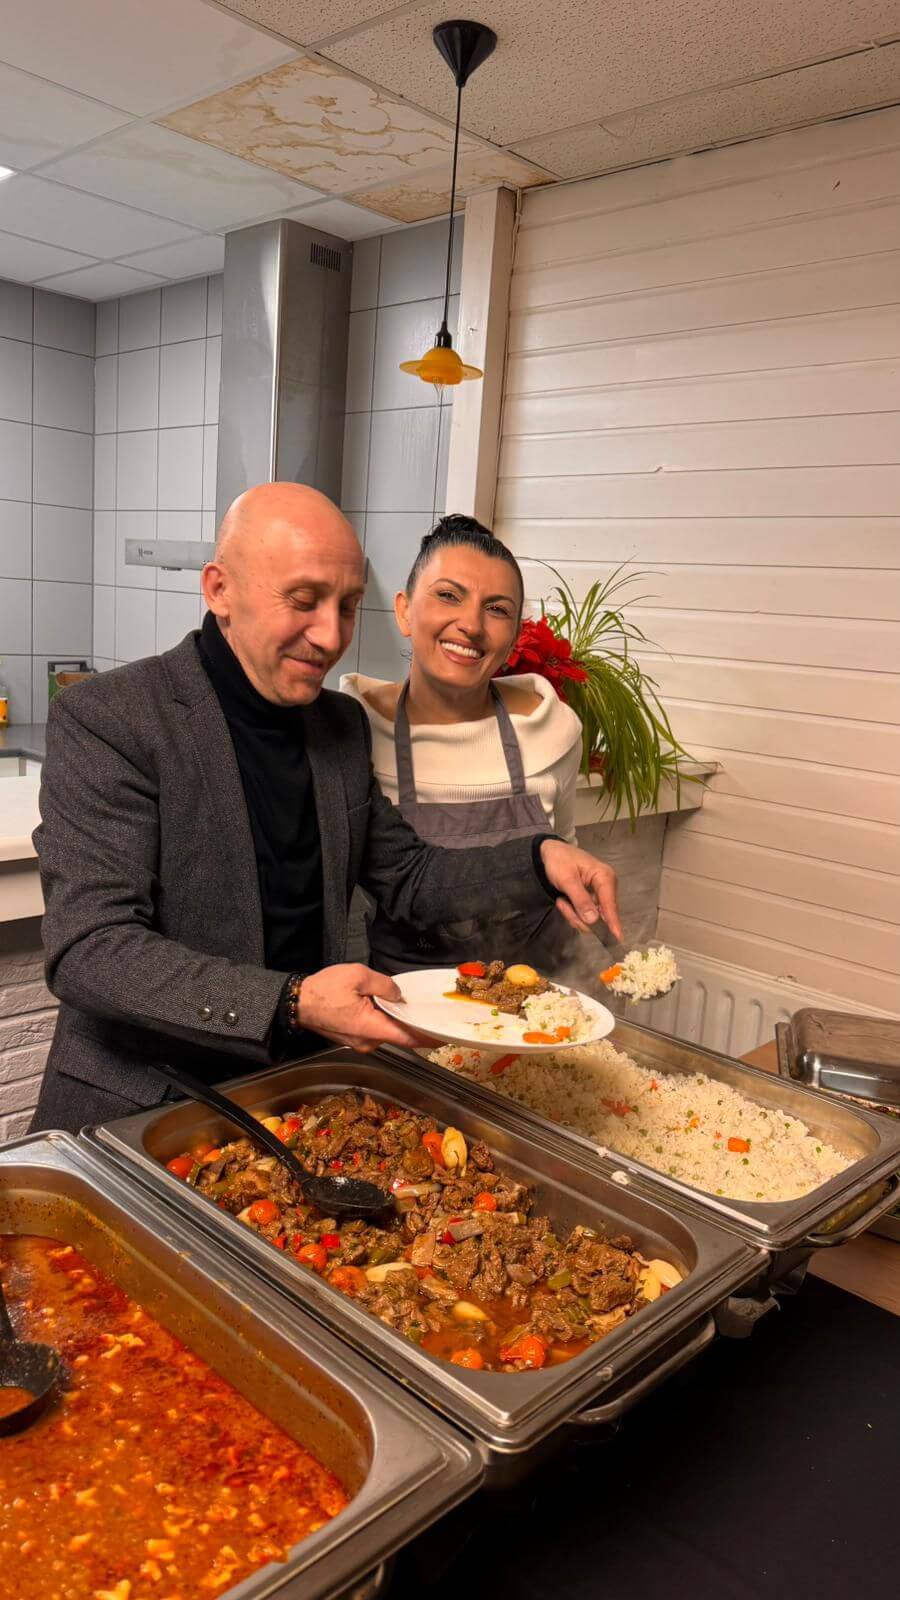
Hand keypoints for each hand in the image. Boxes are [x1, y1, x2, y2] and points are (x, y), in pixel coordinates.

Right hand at [297, 964, 431, 1054]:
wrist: (296, 1003)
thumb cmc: (323, 990)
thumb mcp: (357, 976)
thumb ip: (384, 985)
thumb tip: (398, 995)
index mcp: (371, 1028)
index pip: (408, 1038)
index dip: (429, 1037)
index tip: (446, 1036)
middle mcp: (368, 1042)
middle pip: (399, 1035)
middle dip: (415, 1024)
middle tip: (432, 1012)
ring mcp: (359, 1043)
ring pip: (387, 1032)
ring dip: (397, 1020)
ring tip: (411, 1005)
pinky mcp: (353, 1038)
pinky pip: (375, 1031)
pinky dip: (385, 1021)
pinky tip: (389, 1007)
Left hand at [539, 840, 621, 941]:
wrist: (548, 853)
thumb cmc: (559, 861)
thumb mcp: (567, 879)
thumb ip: (580, 899)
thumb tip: (593, 920)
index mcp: (605, 877)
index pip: (610, 904)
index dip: (612, 922)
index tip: (617, 939)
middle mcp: (606, 888)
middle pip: (600, 915)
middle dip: (579, 916)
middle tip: (562, 905)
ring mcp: (599, 896)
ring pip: (591, 919)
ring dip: (573, 914)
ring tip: (561, 901)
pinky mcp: (591, 902)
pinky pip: (585, 916)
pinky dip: (572, 912)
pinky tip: (564, 901)